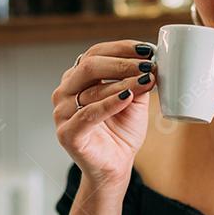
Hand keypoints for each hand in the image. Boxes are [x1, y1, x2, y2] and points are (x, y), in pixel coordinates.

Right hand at [52, 40, 156, 186]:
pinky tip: (127, 97)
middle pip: (90, 66)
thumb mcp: (134, 100)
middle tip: (147, 64)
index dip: (121, 48)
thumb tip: (151, 61)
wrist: (115, 166)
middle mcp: (65, 93)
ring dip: (122, 82)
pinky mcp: (67, 133)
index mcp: (76, 80)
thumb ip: (137, 80)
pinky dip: (110, 104)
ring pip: (92, 89)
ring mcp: (62, 113)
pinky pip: (89, 114)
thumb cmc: (121, 133)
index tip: (146, 49)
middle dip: (122, 63)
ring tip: (146, 80)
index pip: (95, 53)